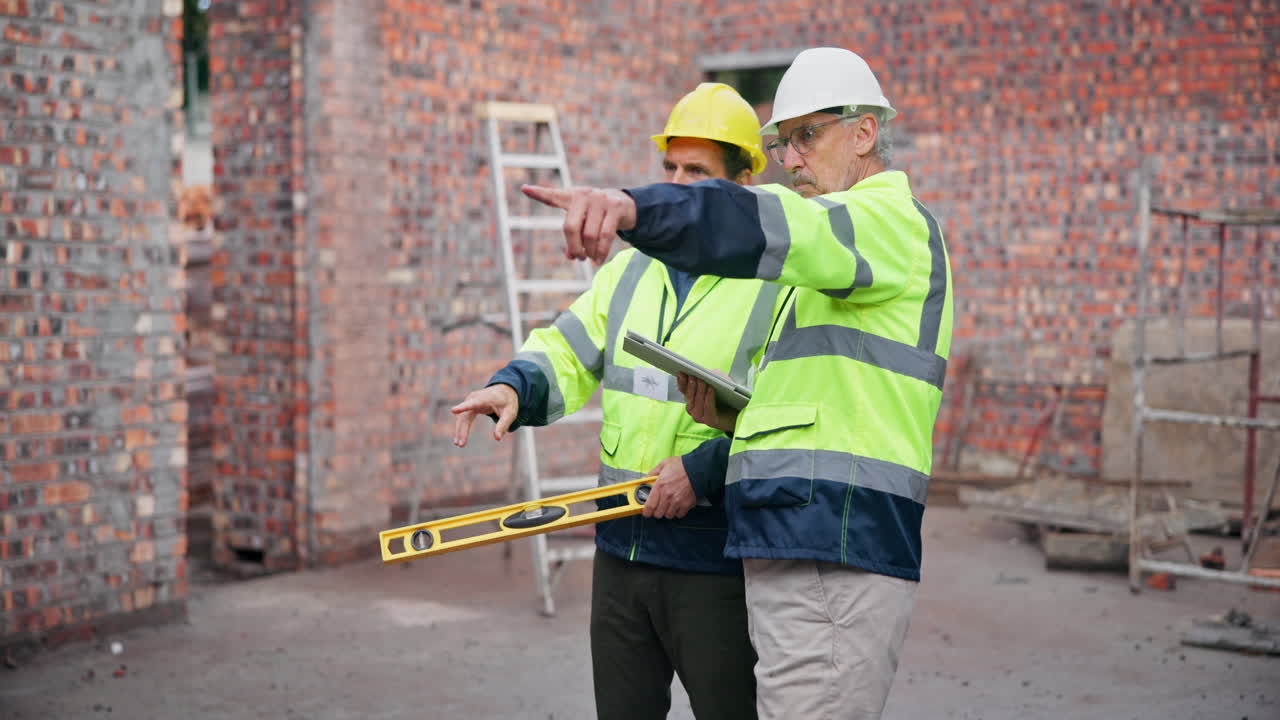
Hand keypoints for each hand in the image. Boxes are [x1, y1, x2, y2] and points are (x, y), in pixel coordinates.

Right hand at [451, 384, 518, 445]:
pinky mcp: (469, 406)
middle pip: (465, 415)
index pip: (473, 403)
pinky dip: (461, 428)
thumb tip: (497, 438)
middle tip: (461, 444)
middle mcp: (474, 398)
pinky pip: (463, 418)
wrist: (504, 391)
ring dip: (460, 431)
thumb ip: (503, 425)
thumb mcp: (510, 414)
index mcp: (485, 398)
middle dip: (462, 430)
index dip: (463, 407)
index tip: (453, 410)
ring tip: (459, 444)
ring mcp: (470, 401)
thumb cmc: (508, 402)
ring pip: (462, 418)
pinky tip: (458, 440)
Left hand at [521, 185, 635, 264]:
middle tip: (578, 257)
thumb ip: (573, 238)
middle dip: (574, 247)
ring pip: (590, 235)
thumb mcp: (583, 223)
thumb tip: (570, 256)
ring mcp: (600, 199)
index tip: (524, 189)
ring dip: (589, 252)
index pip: (553, 196)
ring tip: (591, 259)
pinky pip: (606, 235)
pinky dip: (602, 252)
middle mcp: (584, 195)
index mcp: (571, 197)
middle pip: (571, 227)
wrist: (625, 205)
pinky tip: (599, 260)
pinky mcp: (615, 207)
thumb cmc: (596, 216)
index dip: (539, 193)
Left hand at [641, 456, 696, 519]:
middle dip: (657, 511)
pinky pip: (679, 515)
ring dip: (667, 512)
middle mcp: (667, 496)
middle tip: (658, 506)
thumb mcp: (664, 464)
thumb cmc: (682, 465)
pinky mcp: (686, 505)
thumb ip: (652, 473)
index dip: (646, 512)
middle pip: (658, 514)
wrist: (699, 468)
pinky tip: (678, 505)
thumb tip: (643, 479)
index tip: (646, 512)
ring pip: (668, 515)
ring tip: (669, 505)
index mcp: (659, 486)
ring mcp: (677, 502)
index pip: (649, 506)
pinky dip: (678, 512)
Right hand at [677, 373, 738, 433]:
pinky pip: (708, 410)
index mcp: (692, 398)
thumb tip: (703, 372)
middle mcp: (693, 409)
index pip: (683, 390)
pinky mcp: (711, 422)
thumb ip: (710, 375)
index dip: (681, 382)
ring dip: (699, 391)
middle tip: (692, 376)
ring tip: (702, 381)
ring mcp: (701, 417)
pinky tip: (711, 389)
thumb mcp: (718, 381)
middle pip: (689, 397)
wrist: (740, 411)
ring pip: (697, 404)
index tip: (681, 373)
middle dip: (690, 386)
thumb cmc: (728, 395)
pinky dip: (709, 399)